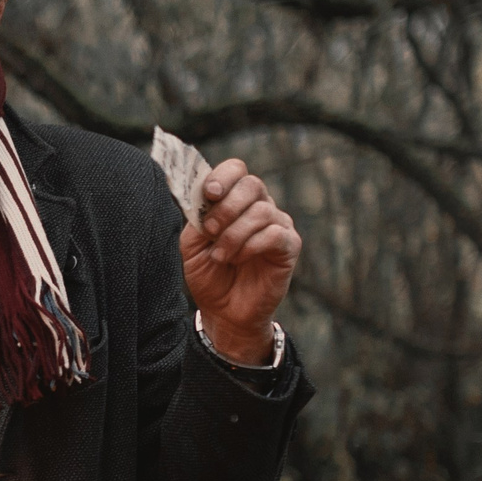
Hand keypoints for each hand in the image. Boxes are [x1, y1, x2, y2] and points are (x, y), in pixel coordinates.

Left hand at [178, 158, 300, 364]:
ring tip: (221, 256)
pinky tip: (239, 259)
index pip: (236, 169)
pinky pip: (274, 233)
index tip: (209, 193)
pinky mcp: (289, 246)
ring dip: (234, 234)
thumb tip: (203, 196)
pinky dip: (250, 246)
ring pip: (261, 211)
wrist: (224, 311)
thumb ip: (196, 217)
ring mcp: (278, 224)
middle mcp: (259, 207)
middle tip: (211, 230)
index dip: (223, 176)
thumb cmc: (209, 274)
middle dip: (227, 207)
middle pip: (252, 184)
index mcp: (234, 200)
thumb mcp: (191, 244)